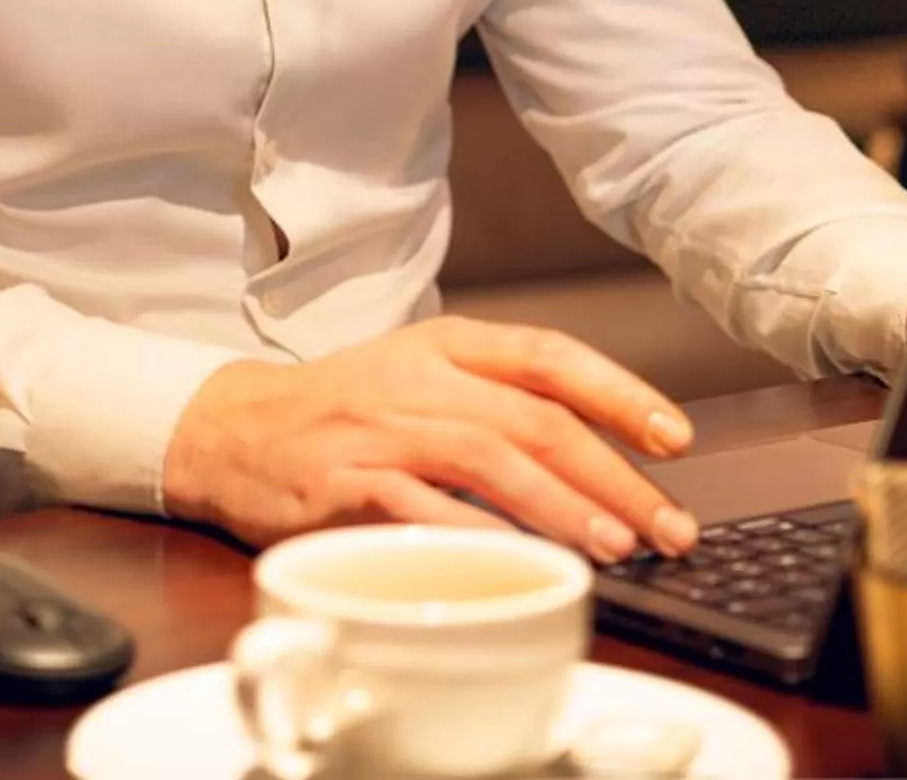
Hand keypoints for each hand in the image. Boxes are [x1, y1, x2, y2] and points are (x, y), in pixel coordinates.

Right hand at [159, 316, 701, 562]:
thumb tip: (601, 456)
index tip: (674, 437)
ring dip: (560, 506)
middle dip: (612, 475)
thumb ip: (498, 401)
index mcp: (446, 344)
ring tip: (615, 546)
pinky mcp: (346, 483)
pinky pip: (422, 510)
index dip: (618, 392)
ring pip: (489, 459)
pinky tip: (517, 562)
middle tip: (667, 524)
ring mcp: (382, 429)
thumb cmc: (342, 410)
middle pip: (534, 419)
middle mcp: (420, 379)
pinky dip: (475, 535)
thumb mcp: (420, 376)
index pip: (548, 355)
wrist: (232, 428)